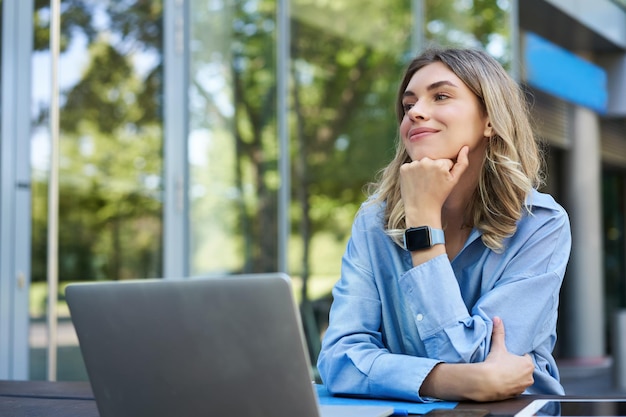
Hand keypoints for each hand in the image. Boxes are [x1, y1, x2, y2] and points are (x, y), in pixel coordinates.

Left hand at [400, 146, 468, 223]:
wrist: (421, 209)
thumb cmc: (439, 196)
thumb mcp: (454, 181)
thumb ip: (462, 163)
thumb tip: (465, 147)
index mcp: (440, 164)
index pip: (444, 161)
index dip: (443, 172)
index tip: (440, 182)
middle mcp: (426, 161)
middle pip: (432, 160)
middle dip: (433, 169)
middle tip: (431, 184)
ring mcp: (413, 165)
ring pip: (421, 163)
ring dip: (422, 170)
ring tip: (423, 184)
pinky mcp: (403, 168)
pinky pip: (410, 166)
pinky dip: (411, 173)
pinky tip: (414, 182)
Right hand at [419, 317, 534, 401]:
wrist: (486, 382)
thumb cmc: (495, 364)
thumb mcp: (498, 346)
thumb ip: (499, 332)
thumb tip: (497, 319)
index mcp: (528, 364)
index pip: (525, 357)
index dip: (517, 356)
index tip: (509, 356)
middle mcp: (529, 376)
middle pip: (524, 368)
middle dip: (516, 366)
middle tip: (504, 364)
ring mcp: (523, 387)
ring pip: (520, 379)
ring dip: (514, 376)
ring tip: (502, 373)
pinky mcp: (516, 394)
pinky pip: (515, 387)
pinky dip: (510, 385)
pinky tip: (501, 381)